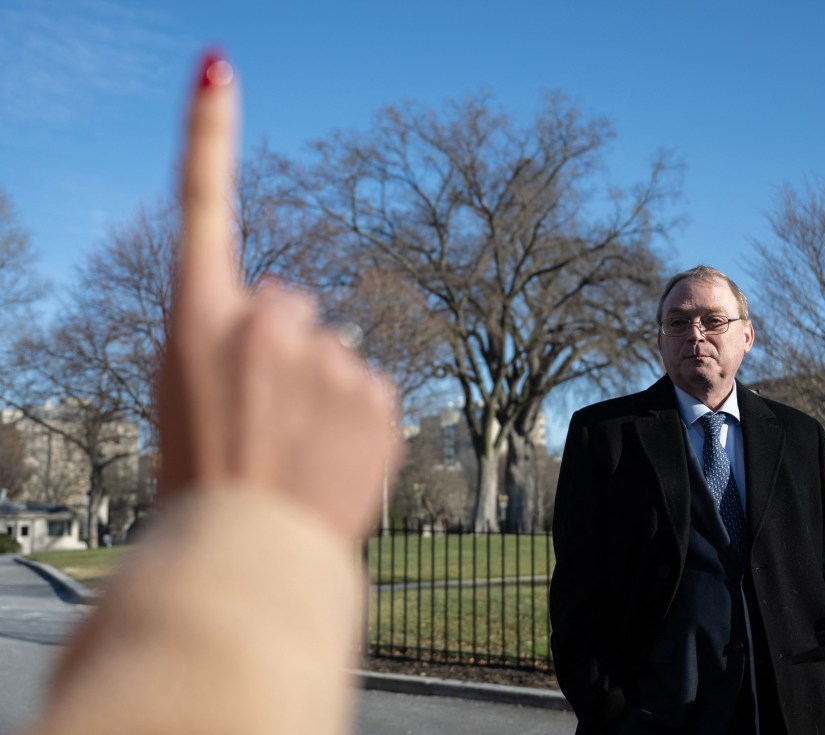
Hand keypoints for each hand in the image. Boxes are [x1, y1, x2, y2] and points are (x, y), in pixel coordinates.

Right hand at [157, 51, 400, 541]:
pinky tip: (331, 461)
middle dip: (283, 351)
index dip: (209, 136)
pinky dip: (356, 419)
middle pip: (291, 308)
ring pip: (333, 355)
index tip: (218, 71)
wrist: (249, 561)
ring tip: (295, 452)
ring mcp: (326, 356)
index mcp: (198, 321)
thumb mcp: (184, 399)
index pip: (203, 208)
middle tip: (264, 419)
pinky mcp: (379, 393)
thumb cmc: (203, 481)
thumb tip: (293, 307)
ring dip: (321, 392)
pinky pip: (370, 388)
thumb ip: (231, 339)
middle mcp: (264, 322)